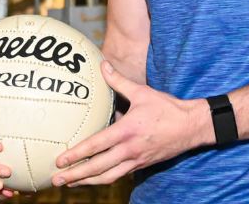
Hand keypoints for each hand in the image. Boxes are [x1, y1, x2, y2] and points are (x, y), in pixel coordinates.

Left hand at [51, 62, 209, 186]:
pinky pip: (120, 175)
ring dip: (87, 182)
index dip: (76, 155)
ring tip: (70, 183)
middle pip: (97, 168)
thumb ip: (119, 80)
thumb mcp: (142, 92)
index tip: (60, 160)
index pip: (96, 146)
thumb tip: (102, 65)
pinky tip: (94, 179)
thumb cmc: (167, 108)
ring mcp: (136, 160)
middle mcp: (130, 150)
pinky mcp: (142, 165)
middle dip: (75, 175)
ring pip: (108, 177)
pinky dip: (104, 179)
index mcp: (127, 131)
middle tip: (56, 179)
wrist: (192, 126)